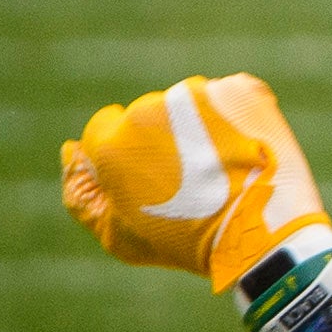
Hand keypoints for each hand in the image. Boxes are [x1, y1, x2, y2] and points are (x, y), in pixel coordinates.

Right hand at [63, 74, 331, 290]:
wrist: (261, 234)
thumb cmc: (186, 242)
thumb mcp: (120, 235)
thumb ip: (81, 192)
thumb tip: (71, 151)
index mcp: (112, 142)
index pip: (104, 127)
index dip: (128, 155)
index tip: (154, 177)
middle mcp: (149, 108)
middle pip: (147, 115)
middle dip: (163, 138)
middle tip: (194, 178)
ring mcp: (197, 95)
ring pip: (188, 104)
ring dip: (199, 125)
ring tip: (222, 165)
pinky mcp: (239, 90)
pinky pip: (228, 98)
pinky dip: (235, 117)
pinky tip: (245, 149)